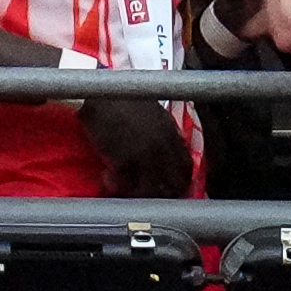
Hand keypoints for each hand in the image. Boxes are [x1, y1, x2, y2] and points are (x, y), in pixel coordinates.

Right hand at [76, 94, 191, 197]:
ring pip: (149, 188)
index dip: (181, 181)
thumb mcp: (157, 114)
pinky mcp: (121, 159)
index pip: (185, 166)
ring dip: (138, 193)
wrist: (105, 93)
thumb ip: (167, 133)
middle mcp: (161, 146)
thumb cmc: (128, 100)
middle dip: (164, 193)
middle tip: (151, 198)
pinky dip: (115, 185)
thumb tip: (175, 149)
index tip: (175, 189)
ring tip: (127, 191)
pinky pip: (123, 183)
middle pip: (171, 182)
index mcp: (171, 134)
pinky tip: (107, 179)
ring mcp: (142, 154)